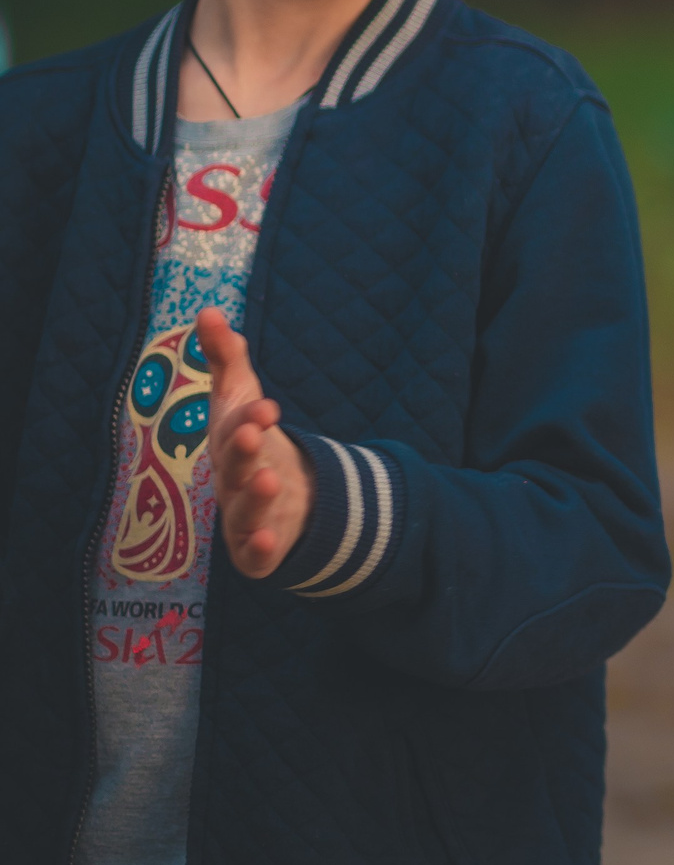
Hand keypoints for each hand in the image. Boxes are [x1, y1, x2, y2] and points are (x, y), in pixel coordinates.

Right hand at [198, 309, 310, 578]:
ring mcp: (242, 515)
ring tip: (269, 480)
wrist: (274, 493)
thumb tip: (208, 311)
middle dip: (242, 451)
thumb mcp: (241, 395)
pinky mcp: (257, 549)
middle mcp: (231, 479)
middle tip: (254, 434)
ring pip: (244, 510)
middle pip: (234, 467)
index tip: (267, 406)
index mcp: (229, 442)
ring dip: (253, 496)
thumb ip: (226, 356)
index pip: (235, 428)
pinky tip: (270, 541)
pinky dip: (260, 548)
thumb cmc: (248, 436)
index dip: (249, 417)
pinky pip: (255, 554)